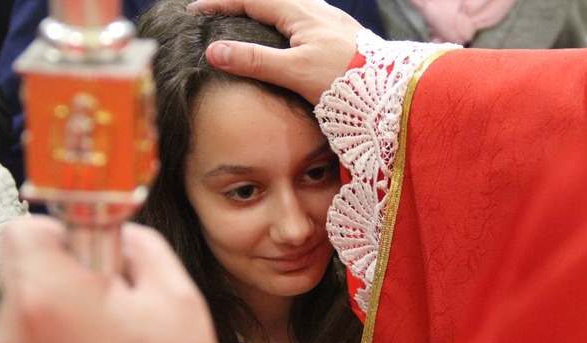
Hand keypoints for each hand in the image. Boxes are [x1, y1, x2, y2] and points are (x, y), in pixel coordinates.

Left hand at [0, 216, 224, 342]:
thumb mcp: (179, 300)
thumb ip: (143, 248)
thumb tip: (120, 237)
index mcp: (48, 298)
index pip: (24, 231)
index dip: (61, 237)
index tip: (84, 256)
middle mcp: (7, 341)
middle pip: (26, 288)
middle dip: (65, 296)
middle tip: (111, 326)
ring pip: (20, 337)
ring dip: (52, 342)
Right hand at [187, 0, 362, 103]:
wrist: (390, 91)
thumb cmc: (345, 81)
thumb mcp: (294, 72)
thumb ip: (254, 61)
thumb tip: (214, 51)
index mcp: (300, 13)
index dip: (220, 3)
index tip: (196, 11)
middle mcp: (316, 9)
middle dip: (242, 3)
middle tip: (218, 11)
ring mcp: (331, 20)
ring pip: (291, 5)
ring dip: (266, 9)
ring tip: (248, 18)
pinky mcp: (343, 33)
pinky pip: (306, 16)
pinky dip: (286, 19)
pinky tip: (291, 33)